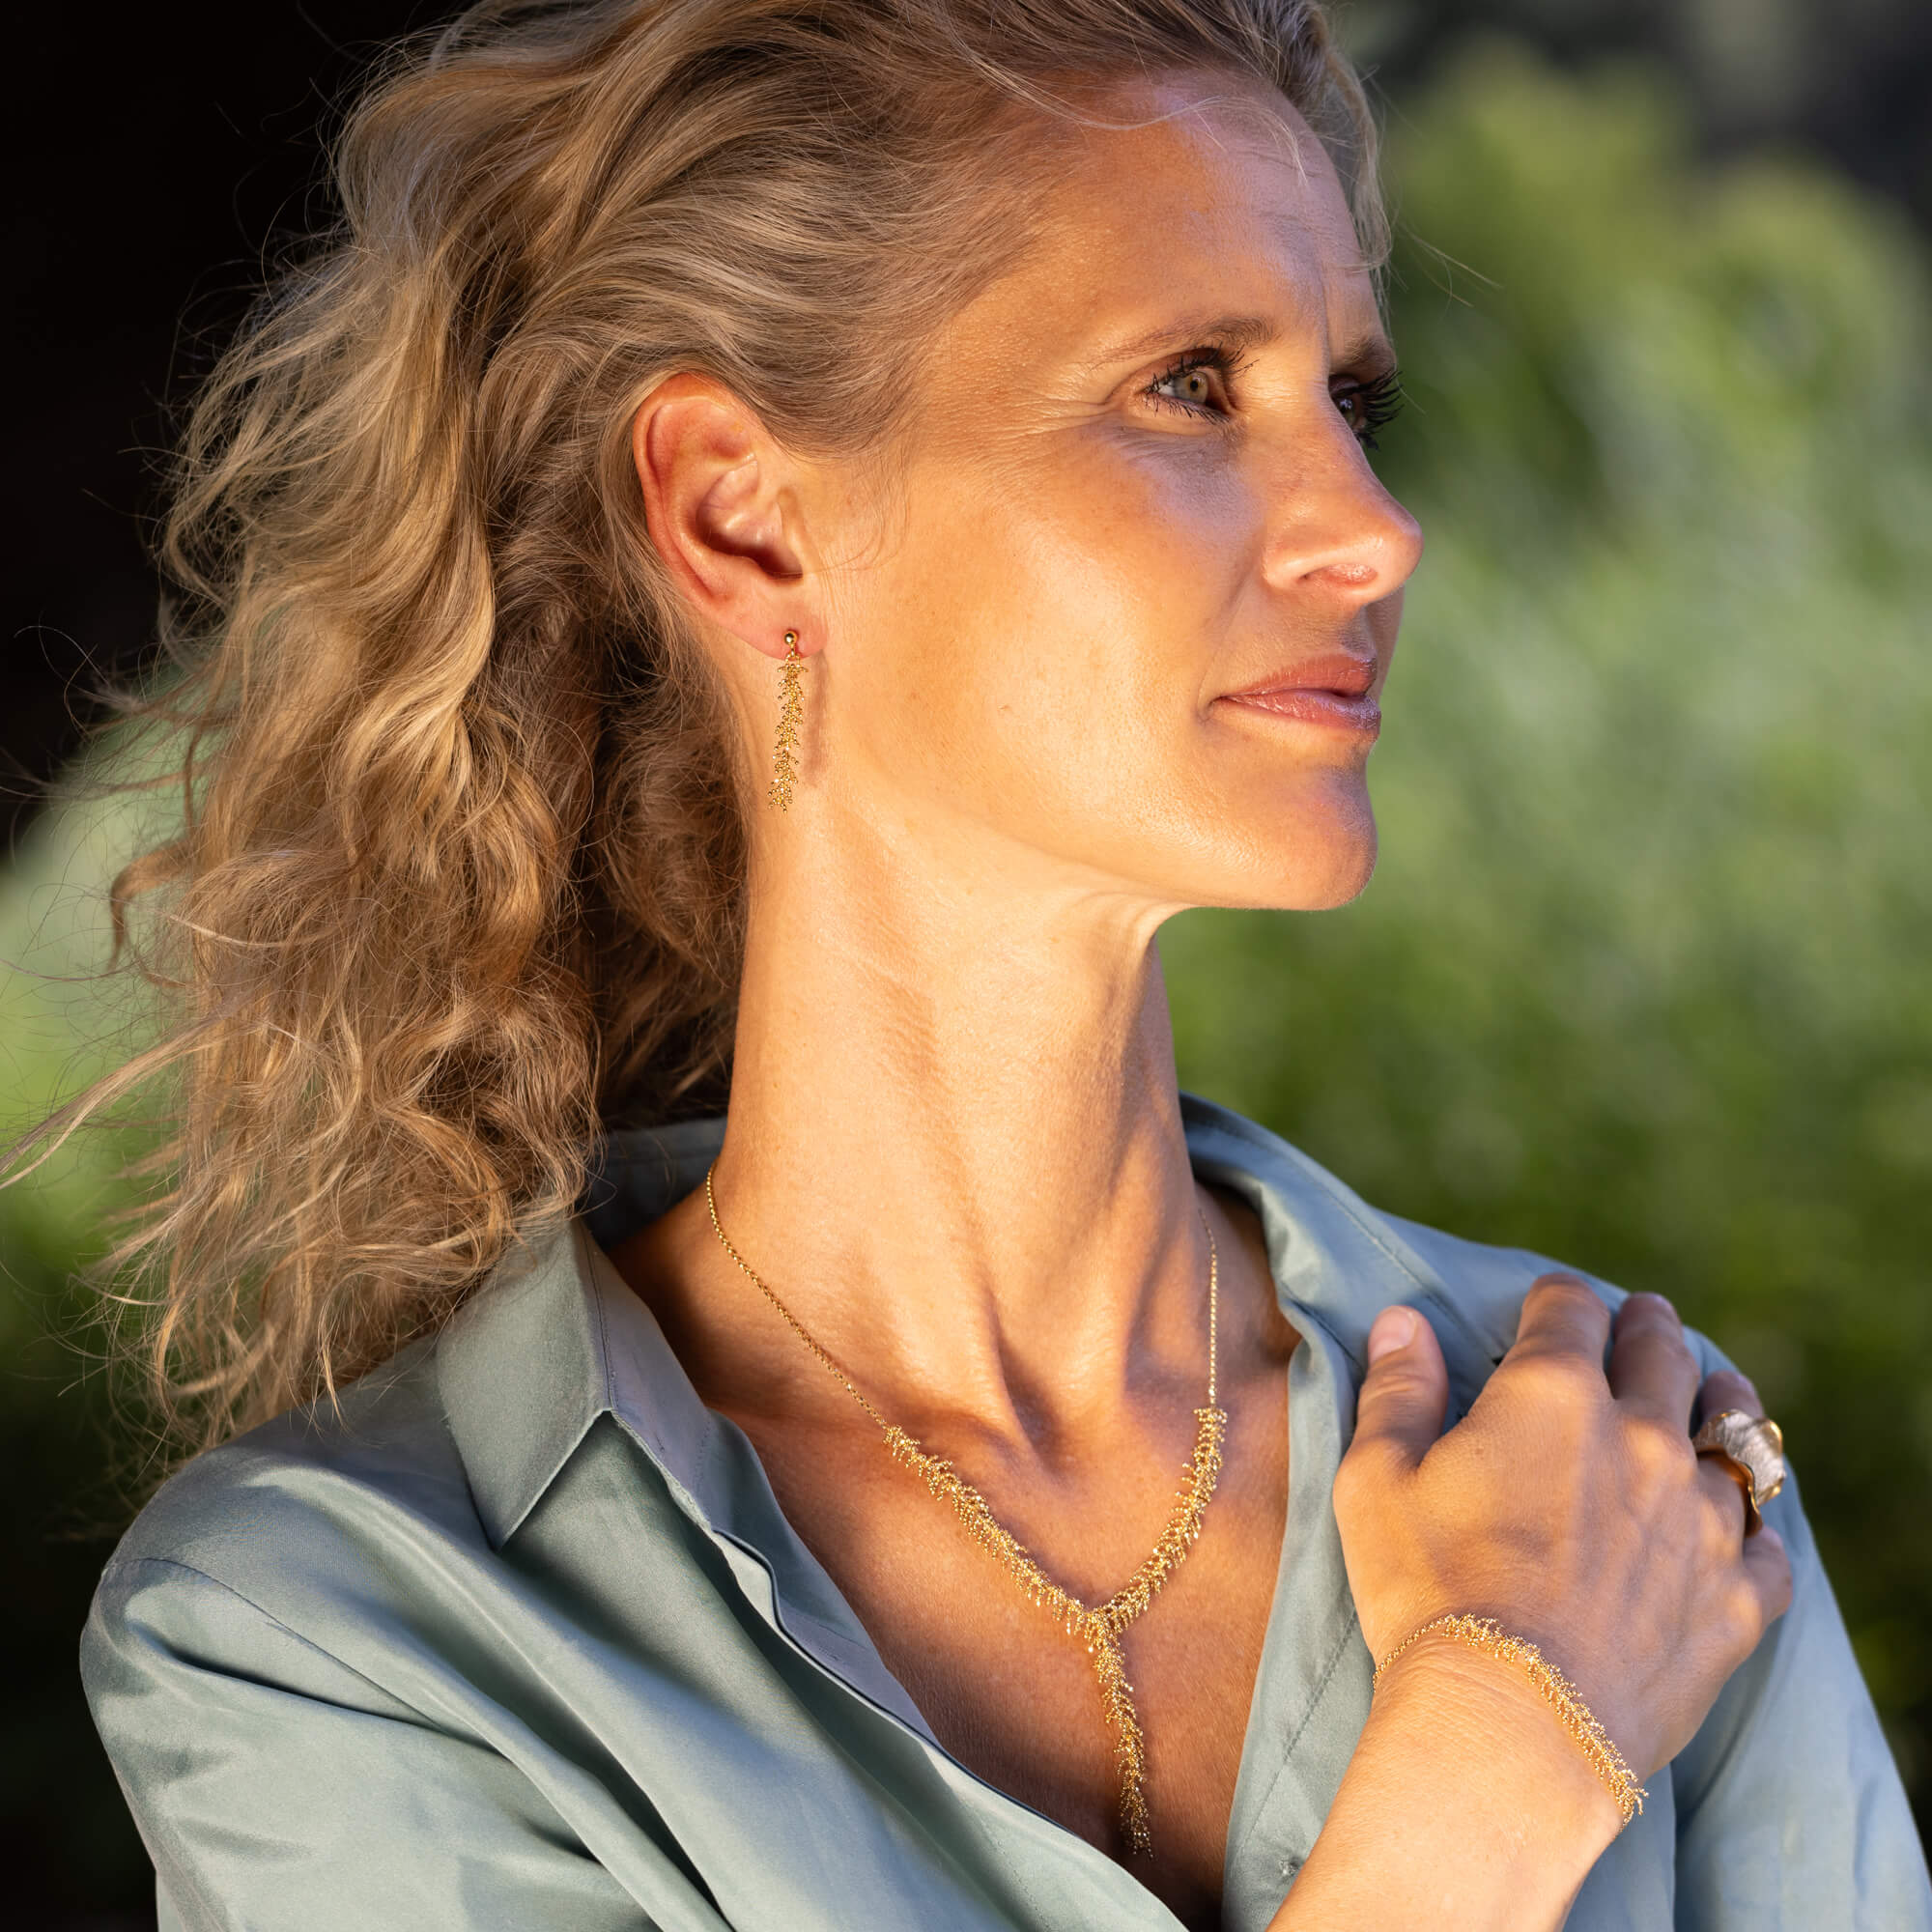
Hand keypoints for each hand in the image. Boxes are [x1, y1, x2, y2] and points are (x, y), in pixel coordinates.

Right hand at [1333, 1276, 1793, 1784]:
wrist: (1508, 1729)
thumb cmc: (1426, 1593)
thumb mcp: (1375, 1480)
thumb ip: (1398, 1389)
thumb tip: (1405, 1320)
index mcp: (1552, 1395)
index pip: (1568, 1308)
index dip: (1554, 1301)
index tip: (1548, 1307)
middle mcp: (1642, 1438)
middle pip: (1664, 1350)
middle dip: (1648, 1327)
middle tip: (1644, 1322)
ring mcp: (1702, 1519)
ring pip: (1735, 1437)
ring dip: (1717, 1409)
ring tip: (1713, 1399)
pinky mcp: (1737, 1599)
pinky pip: (1768, 1545)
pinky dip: (1753, 1529)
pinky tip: (1738, 1530)